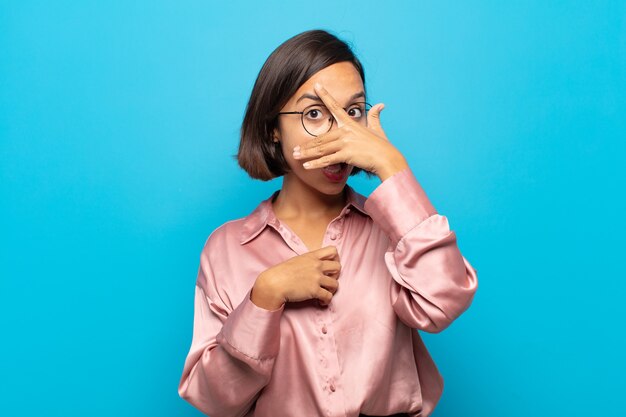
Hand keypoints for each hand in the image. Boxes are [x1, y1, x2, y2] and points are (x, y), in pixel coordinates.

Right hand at [250, 245, 341, 309]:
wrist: (274, 283)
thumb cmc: (281, 273)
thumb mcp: (296, 260)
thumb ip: (308, 261)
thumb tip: (314, 267)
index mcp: (312, 256)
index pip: (333, 250)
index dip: (336, 258)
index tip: (331, 266)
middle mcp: (316, 265)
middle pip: (338, 267)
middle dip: (336, 275)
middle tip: (329, 280)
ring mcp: (316, 278)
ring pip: (335, 284)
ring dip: (332, 289)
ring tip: (325, 293)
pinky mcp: (314, 290)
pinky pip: (328, 296)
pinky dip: (326, 301)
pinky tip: (321, 302)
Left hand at [292, 83, 408, 180]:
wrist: (388, 159)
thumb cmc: (383, 145)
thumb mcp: (377, 128)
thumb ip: (375, 116)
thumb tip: (381, 105)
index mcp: (350, 124)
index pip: (335, 107)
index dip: (325, 95)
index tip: (316, 86)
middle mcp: (346, 131)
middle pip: (321, 137)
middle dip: (307, 144)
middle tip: (295, 149)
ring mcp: (345, 142)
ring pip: (321, 148)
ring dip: (307, 153)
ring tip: (296, 156)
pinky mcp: (346, 154)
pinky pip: (327, 159)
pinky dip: (316, 164)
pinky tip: (306, 166)